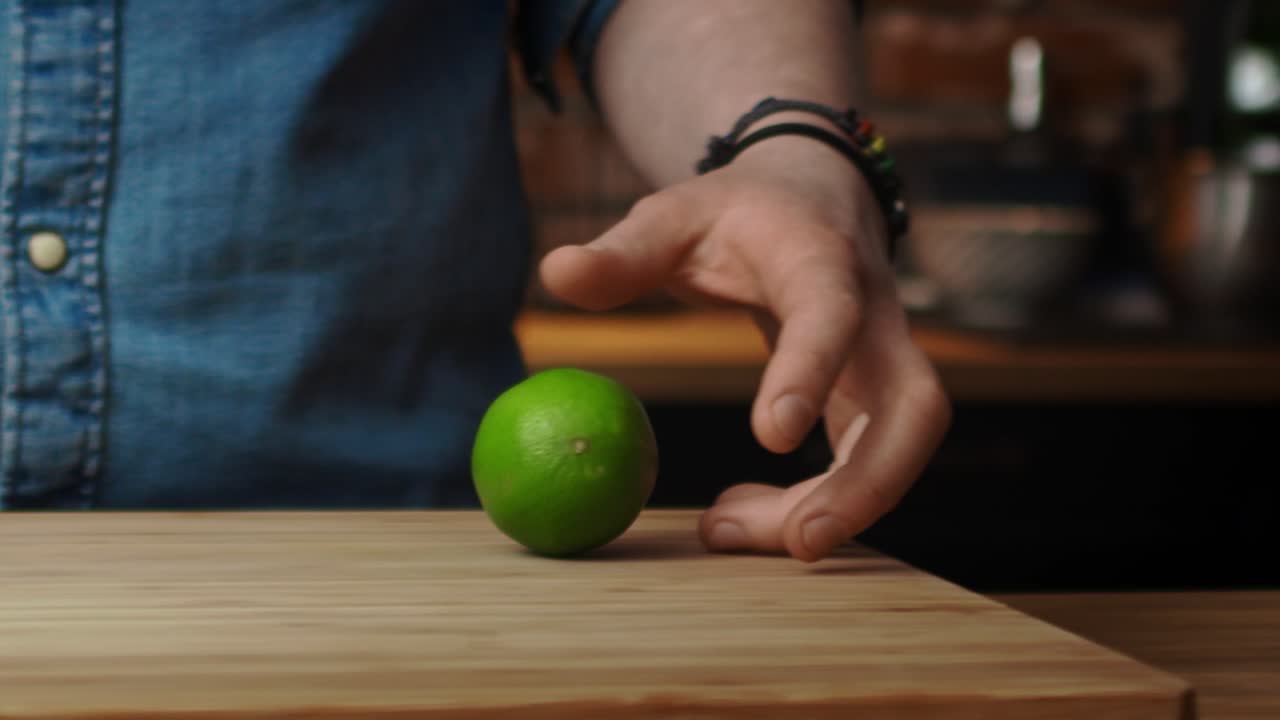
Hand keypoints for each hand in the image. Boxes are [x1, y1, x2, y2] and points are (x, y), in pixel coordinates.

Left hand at [539, 135, 951, 561]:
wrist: (812, 198)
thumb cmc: (736, 213)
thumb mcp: (674, 216)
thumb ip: (623, 252)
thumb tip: (556, 273)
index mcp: (819, 259)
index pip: (831, 314)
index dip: (811, 373)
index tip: (771, 438)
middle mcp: (874, 315)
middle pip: (913, 409)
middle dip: (870, 483)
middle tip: (802, 542)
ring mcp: (886, 361)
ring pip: (900, 448)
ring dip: (836, 508)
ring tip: (727, 529)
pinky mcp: (875, 398)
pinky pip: (867, 462)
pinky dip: (816, 503)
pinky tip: (741, 512)